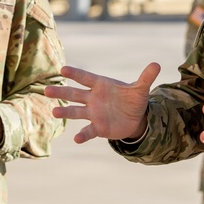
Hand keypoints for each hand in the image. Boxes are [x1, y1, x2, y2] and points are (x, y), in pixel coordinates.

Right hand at [45, 63, 160, 143]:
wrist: (135, 118)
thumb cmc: (133, 99)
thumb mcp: (141, 89)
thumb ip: (146, 77)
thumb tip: (157, 65)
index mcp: (101, 85)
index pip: (85, 78)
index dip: (75, 74)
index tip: (63, 70)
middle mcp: (93, 98)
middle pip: (74, 94)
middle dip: (61, 92)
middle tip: (46, 90)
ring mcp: (93, 113)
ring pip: (76, 112)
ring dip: (65, 112)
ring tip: (54, 112)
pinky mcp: (98, 127)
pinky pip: (88, 130)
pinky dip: (83, 135)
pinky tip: (77, 138)